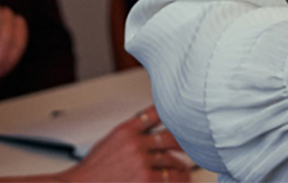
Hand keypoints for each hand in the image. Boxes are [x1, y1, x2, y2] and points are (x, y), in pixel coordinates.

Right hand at [58, 105, 191, 182]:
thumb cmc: (93, 170)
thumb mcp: (109, 142)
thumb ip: (130, 135)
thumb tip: (148, 131)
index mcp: (126, 130)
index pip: (156, 113)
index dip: (172, 112)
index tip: (184, 113)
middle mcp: (135, 143)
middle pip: (171, 137)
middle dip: (184, 144)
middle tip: (194, 147)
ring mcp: (141, 161)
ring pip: (172, 160)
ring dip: (181, 167)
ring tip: (186, 170)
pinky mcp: (146, 179)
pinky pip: (170, 177)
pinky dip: (178, 179)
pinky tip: (182, 180)